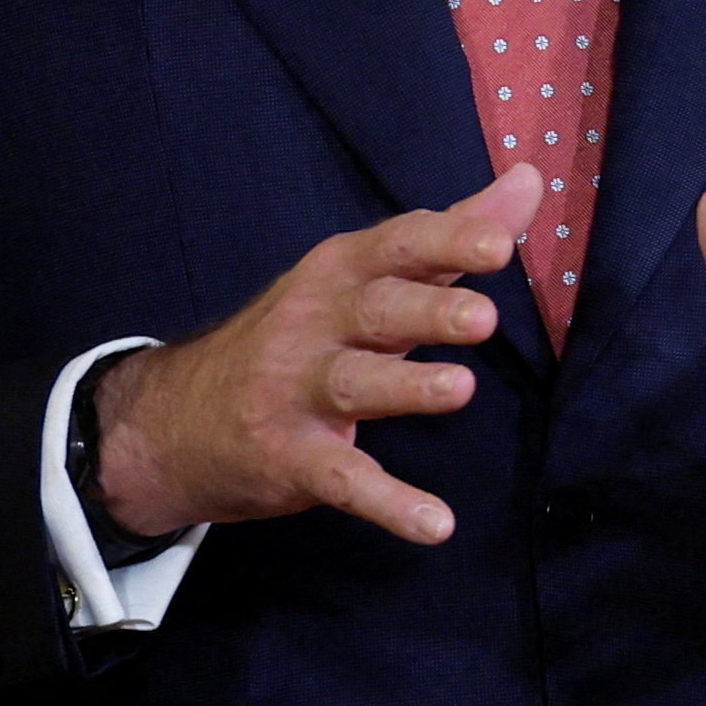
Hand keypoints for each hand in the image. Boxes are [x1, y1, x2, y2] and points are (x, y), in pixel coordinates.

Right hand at [96, 165, 538, 546]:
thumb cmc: (299, 337)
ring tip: (460, 390)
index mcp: (338, 272)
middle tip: (484, 317)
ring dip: (406, 388)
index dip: (447, 241)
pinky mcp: (289, 457)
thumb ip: (448, 237)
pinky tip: (434, 524)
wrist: (175, 419)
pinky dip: (387, 503)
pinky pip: (343, 480)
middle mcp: (315, 323)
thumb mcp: (362, 278)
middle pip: (376, 310)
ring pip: (356, 385)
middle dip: (428, 310)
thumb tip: (529, 180)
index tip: (501, 242)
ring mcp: (295, 391)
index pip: (396, 245)